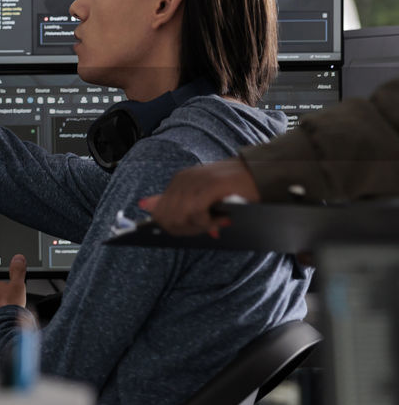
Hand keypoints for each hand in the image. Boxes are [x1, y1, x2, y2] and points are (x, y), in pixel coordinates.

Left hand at [138, 157, 259, 236]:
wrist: (260, 174)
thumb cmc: (233, 188)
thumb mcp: (201, 196)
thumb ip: (174, 201)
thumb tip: (144, 205)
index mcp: (178, 182)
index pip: (159, 214)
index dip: (175, 228)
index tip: (193, 230)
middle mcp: (183, 180)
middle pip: (168, 219)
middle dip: (187, 230)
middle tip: (209, 229)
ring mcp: (195, 181)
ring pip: (181, 218)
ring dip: (200, 227)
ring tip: (218, 223)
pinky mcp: (209, 186)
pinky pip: (197, 214)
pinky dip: (209, 223)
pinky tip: (224, 219)